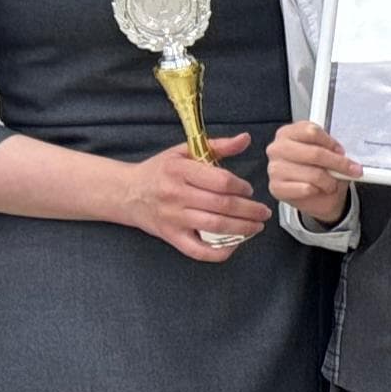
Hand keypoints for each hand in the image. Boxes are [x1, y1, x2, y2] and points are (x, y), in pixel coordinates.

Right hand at [119, 132, 265, 261]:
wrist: (126, 193)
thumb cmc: (160, 171)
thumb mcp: (184, 151)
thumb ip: (217, 146)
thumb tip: (245, 139)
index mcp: (180, 170)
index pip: (220, 181)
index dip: (241, 187)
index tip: (249, 190)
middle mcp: (176, 195)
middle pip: (222, 205)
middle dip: (249, 210)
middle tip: (264, 212)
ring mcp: (173, 218)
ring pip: (215, 226)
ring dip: (242, 228)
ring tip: (257, 226)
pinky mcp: (171, 236)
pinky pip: (198, 251)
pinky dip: (219, 252)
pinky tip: (234, 245)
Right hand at [265, 120, 356, 222]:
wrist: (317, 195)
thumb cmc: (321, 169)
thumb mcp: (328, 153)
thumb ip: (333, 149)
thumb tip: (344, 155)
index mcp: (289, 133)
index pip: (311, 131)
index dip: (331, 143)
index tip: (342, 152)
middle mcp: (278, 148)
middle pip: (315, 153)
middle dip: (338, 163)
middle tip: (351, 170)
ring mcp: (274, 168)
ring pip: (313, 174)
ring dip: (329, 181)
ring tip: (331, 183)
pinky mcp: (276, 187)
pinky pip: (306, 188)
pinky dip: (318, 190)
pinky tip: (318, 189)